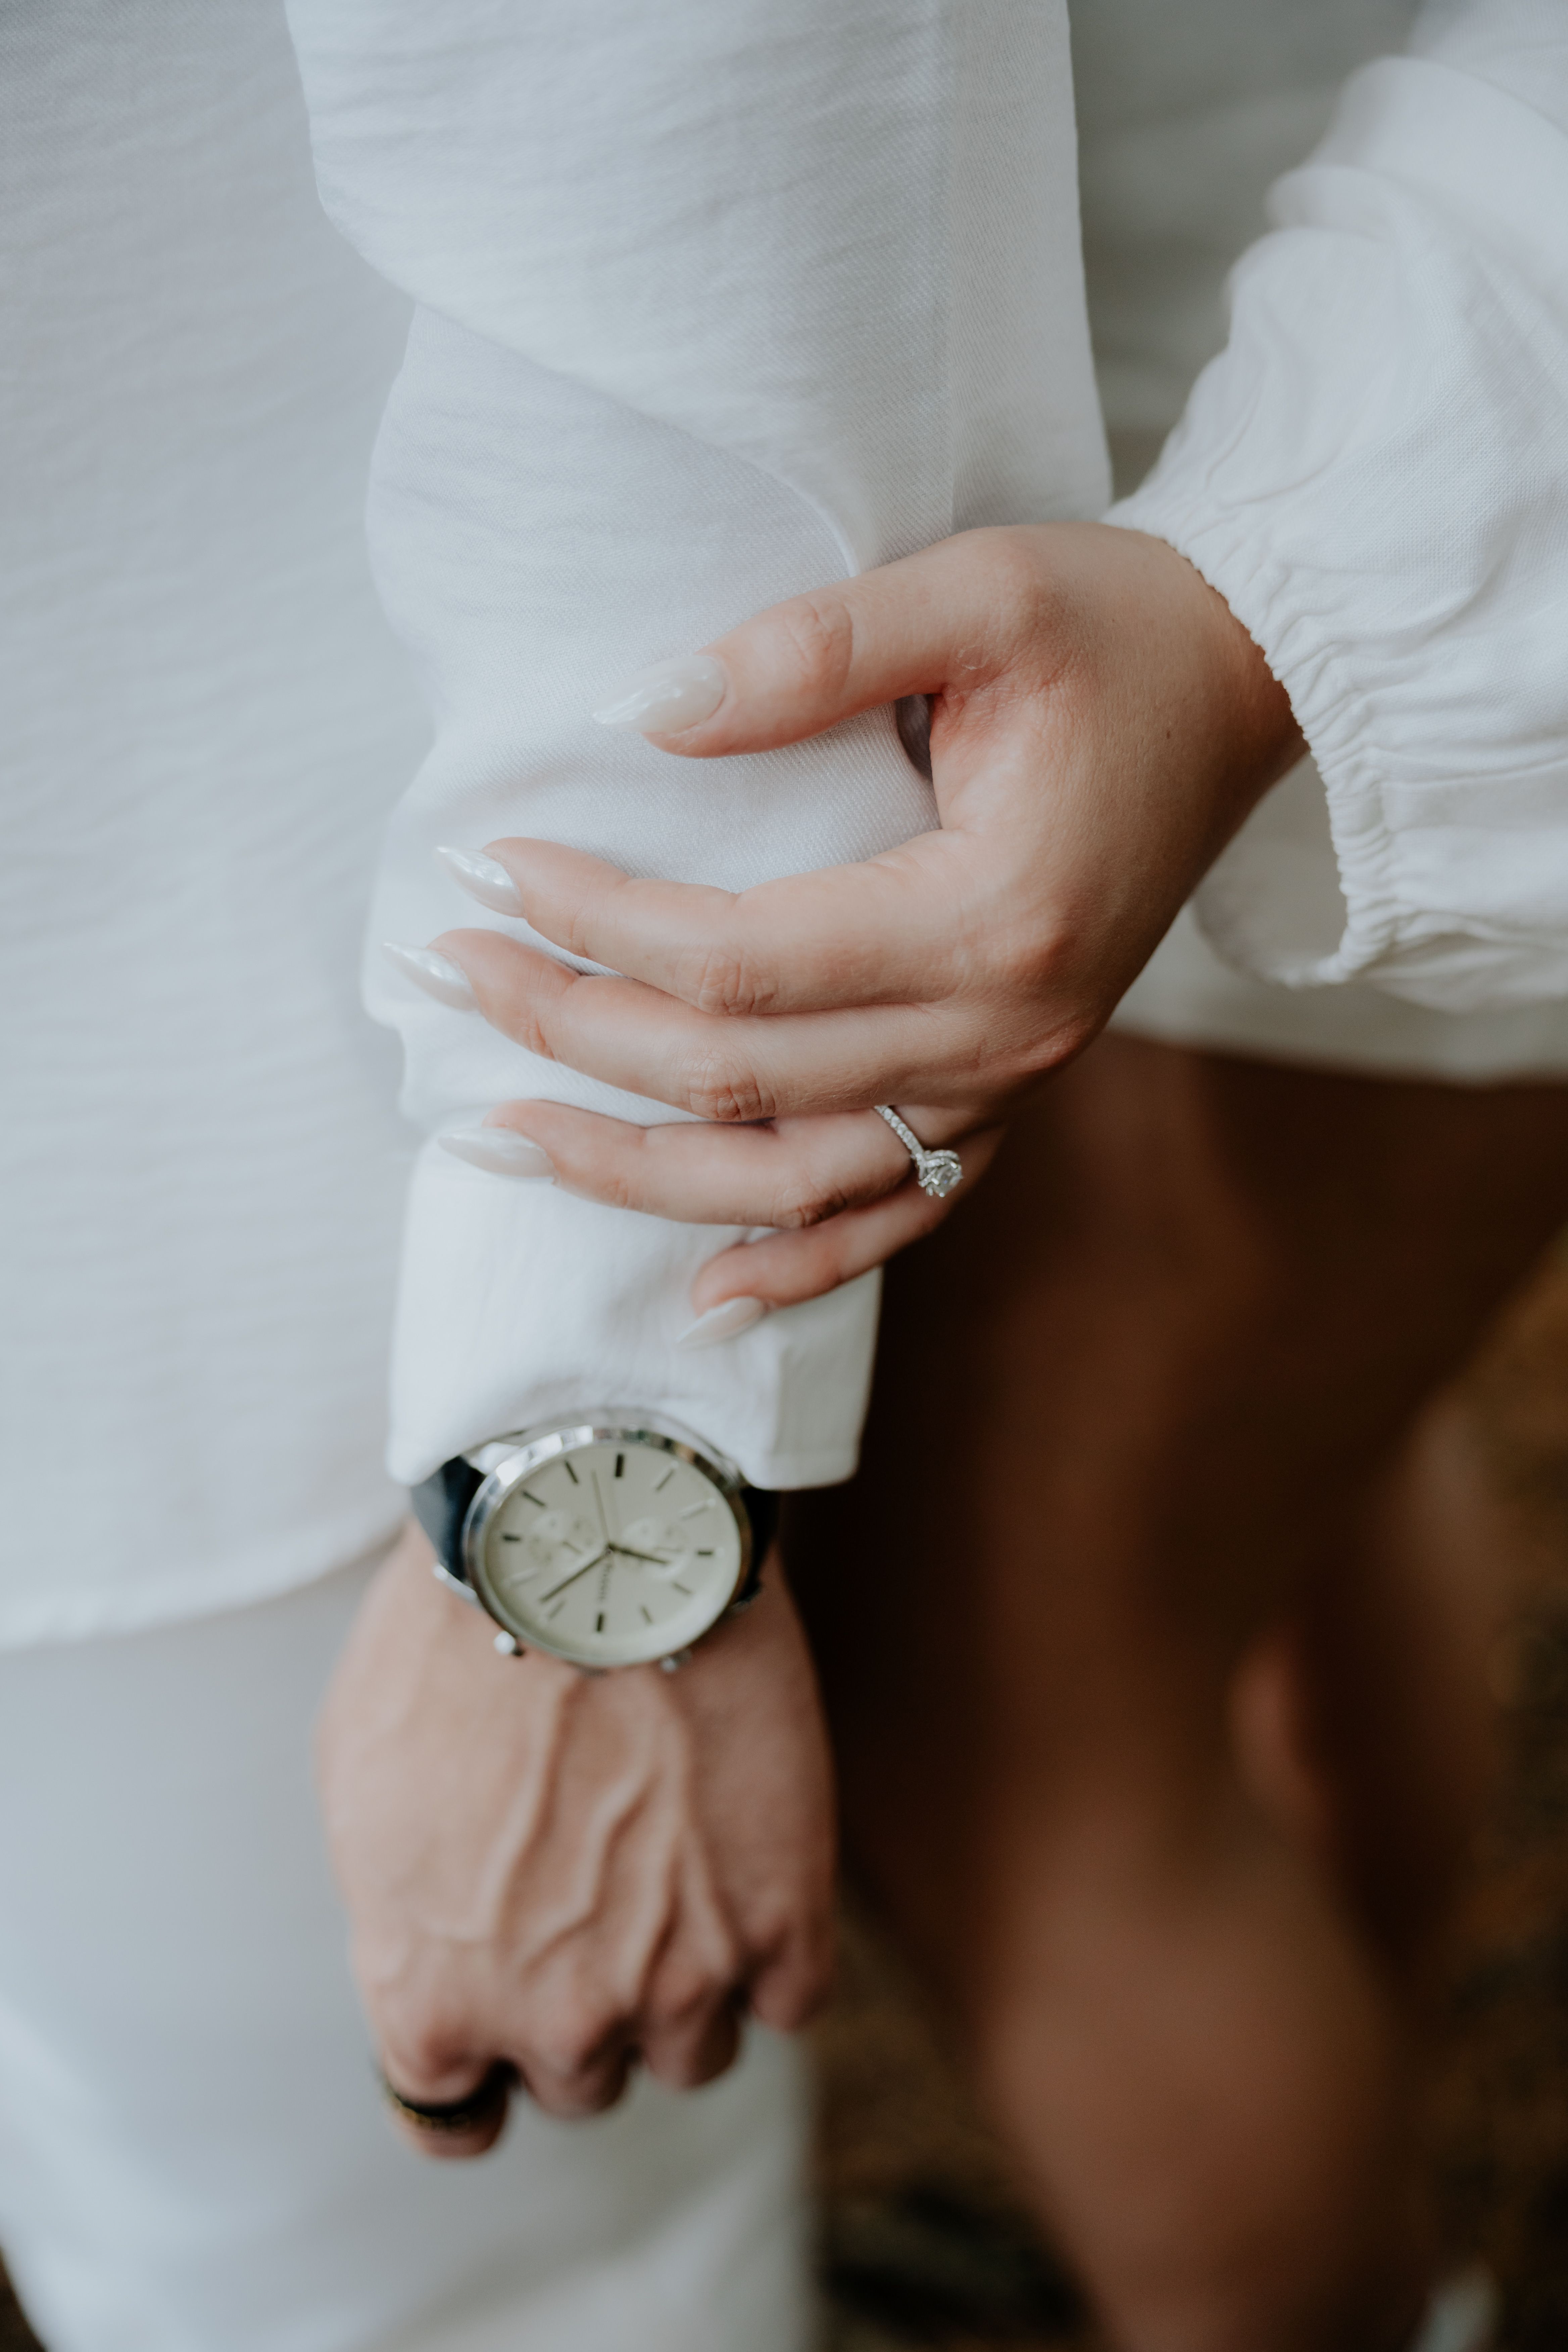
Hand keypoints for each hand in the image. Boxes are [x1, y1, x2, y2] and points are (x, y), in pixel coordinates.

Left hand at [317, 1522, 835, 2154]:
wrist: (579, 1556)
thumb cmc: (449, 1649)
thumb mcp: (360, 1792)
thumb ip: (400, 1913)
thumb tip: (434, 1942)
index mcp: (432, 2000)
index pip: (453, 2121)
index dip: (480, 2065)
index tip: (500, 2013)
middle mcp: (554, 2018)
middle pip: (581, 2080)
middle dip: (581, 2007)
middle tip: (591, 1903)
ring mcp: (678, 1979)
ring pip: (691, 2055)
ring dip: (682, 1987)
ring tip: (676, 1877)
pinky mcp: (782, 1918)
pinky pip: (790, 2000)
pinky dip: (772, 1952)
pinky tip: (745, 1872)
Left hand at [432, 521, 1300, 1310]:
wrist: (1248, 684)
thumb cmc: (1120, 627)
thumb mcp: (981, 588)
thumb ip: (810, 648)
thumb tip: (640, 712)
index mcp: (989, 916)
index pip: (736, 960)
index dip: (596, 923)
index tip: (489, 865)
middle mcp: (1000, 1030)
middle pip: (736, 1079)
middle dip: (568, 1030)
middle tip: (445, 970)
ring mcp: (1010, 1078)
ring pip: (791, 1183)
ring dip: (634, 1170)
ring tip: (497, 1135)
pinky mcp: (1011, 1088)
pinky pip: (897, 1211)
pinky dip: (800, 1264)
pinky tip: (703, 1294)